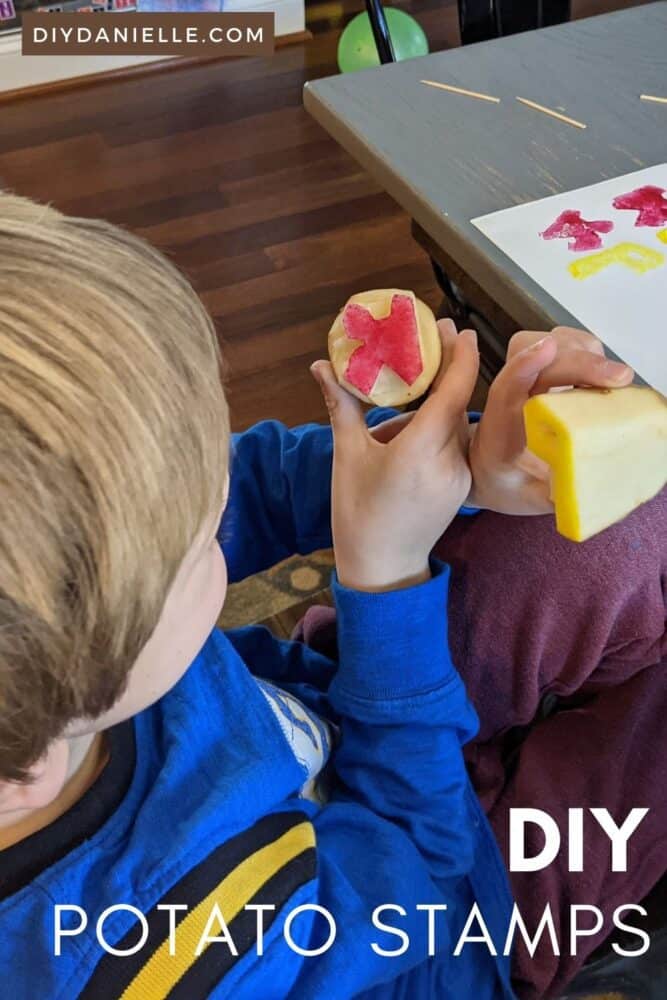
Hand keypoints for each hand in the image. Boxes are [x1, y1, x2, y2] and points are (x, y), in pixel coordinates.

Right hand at [311, 323, 478, 591]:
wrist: (382, 568)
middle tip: (435, 339)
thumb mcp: (347, 456)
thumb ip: (342, 406)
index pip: (453, 391)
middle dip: (448, 371)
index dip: (460, 356)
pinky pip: (455, 446)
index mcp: (421, 451)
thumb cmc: (358, 513)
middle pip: (455, 404)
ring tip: (414, 389)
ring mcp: (461, 477)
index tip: (457, 328)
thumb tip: (321, 367)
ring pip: (455, 425)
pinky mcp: (463, 488)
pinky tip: (417, 425)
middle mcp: (449, 462)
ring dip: (439, 404)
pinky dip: (440, 428)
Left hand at [467, 326, 633, 514]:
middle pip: (538, 362)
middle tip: (618, 378)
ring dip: (585, 355)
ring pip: (551, 347)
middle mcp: (510, 398)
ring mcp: (528, 382)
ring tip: (613, 379)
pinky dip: (588, 355)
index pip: (505, 390)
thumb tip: (582, 488)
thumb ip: (551, 495)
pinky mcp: (545, 376)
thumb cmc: (506, 483)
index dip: (523, 366)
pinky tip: (605, 376)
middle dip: (578, 362)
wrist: (489, 472)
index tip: (547, 349)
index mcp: (498, 431)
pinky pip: (564, 351)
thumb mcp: (527, 499)